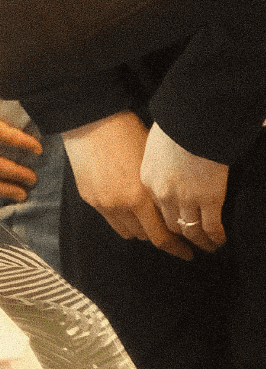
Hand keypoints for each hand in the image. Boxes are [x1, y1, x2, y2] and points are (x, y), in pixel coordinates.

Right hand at [61, 112, 191, 260]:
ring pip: (127, 231)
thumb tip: (176, 207)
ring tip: (148, 218)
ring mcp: (102, 203)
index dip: (177, 248)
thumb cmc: (127, 133)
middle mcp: (121, 205)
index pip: (162, 236)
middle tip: (172, 233)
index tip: (188, 253)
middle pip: (145, 236)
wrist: (90, 120)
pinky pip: (110, 219)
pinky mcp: (89, 198)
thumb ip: (161, 190)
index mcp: (141, 196)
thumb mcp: (152, 162)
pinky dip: (122, 217)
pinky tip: (127, 205)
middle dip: (159, 236)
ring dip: (140, 229)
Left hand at [140, 121, 228, 253]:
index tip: (172, 226)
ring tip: (208, 246)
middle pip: (169, 224)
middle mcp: (163, 193)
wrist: (193, 123)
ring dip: (201, 241)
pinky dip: (216, 237)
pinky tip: (220, 240)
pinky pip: (211, 227)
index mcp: (147, 180)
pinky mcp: (210, 199)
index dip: (165, 219)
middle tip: (190, 243)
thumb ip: (157, 164)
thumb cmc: (176, 128)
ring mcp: (187, 198)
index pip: (153, 208)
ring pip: (191, 230)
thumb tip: (164, 169)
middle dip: (180, 236)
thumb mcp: (154, 147)